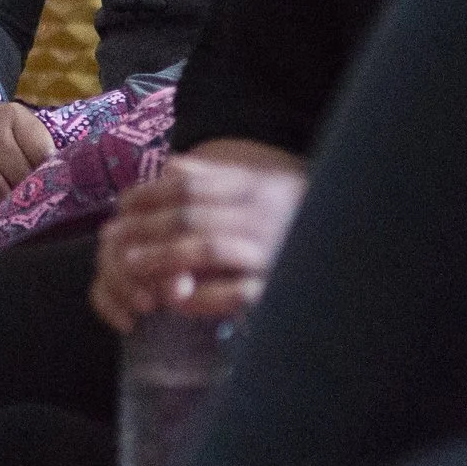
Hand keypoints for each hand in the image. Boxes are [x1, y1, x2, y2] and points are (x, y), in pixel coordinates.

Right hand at [0, 100, 56, 218]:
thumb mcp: (22, 129)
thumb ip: (41, 151)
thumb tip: (63, 187)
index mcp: (14, 115)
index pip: (42, 155)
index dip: (50, 179)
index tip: (55, 196)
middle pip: (16, 173)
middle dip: (27, 196)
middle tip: (34, 212)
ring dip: (3, 207)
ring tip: (12, 215)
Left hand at [91, 146, 307, 333]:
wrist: (353, 237)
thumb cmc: (293, 209)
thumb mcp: (260, 181)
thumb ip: (215, 175)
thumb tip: (169, 167)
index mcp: (253, 186)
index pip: (189, 185)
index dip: (149, 195)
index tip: (121, 205)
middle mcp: (262, 216)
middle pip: (190, 216)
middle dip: (144, 228)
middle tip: (113, 237)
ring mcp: (271, 252)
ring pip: (206, 250)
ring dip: (162, 257)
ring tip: (130, 263)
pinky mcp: (278, 289)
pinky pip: (232, 294)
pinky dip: (199, 297)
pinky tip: (173, 298)